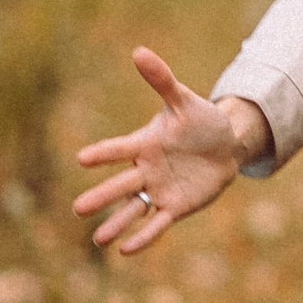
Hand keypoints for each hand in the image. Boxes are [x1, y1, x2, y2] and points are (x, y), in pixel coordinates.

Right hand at [73, 48, 269, 256]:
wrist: (225, 146)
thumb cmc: (200, 122)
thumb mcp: (184, 101)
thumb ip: (162, 81)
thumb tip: (139, 51)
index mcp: (143, 144)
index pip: (119, 150)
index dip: (103, 154)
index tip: (82, 159)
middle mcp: (145, 170)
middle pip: (120, 185)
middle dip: (101, 197)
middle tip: (77, 209)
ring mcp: (159, 190)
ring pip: (133, 208)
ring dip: (116, 223)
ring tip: (98, 240)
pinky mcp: (175, 206)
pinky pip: (157, 223)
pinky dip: (144, 236)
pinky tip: (126, 250)